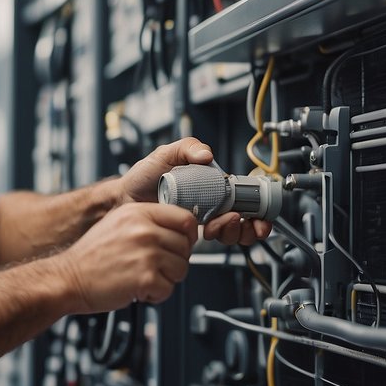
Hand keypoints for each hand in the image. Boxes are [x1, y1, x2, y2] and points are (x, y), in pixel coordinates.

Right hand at [56, 202, 197, 312]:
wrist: (67, 278)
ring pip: (182, 269)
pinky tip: (138, 290)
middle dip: (175, 261)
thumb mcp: (118, 223)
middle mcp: (144, 230)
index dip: (188, 235)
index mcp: (139, 213)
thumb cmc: (90, 256)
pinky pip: (169, 289)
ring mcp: (146, 254)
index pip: (185, 219)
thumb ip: (147, 221)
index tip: (181, 244)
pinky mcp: (145, 278)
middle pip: (186, 246)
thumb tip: (178, 228)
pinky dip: (156, 295)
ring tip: (144, 278)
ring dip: (166, 279)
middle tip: (155, 266)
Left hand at [119, 137, 271, 246]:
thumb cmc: (143, 175)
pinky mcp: (191, 232)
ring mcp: (202, 218)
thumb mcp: (166, 153)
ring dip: (235, 229)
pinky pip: (212, 239)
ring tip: (222, 222)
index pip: (242, 194)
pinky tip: (208, 229)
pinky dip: (218, 236)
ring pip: (231, 230)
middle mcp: (210, 201)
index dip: (257, 205)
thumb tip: (207, 155)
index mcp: (210, 182)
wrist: (124, 198)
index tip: (260, 212)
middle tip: (247, 223)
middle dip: (252, 224)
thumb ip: (187, 147)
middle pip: (244, 217)